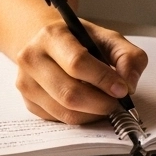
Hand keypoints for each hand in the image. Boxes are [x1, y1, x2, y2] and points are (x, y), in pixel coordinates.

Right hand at [14, 20, 147, 123]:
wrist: (44, 41)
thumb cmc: (77, 40)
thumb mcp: (107, 37)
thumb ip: (127, 56)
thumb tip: (129, 84)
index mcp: (52, 35)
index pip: (77, 63)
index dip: (103, 79)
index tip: (122, 89)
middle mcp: (33, 58)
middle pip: (69, 93)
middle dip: (101, 103)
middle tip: (118, 103)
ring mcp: (26, 82)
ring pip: (65, 111)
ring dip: (92, 114)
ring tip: (105, 104)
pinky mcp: (28, 102)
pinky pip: (59, 120)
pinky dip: (80, 117)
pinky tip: (88, 106)